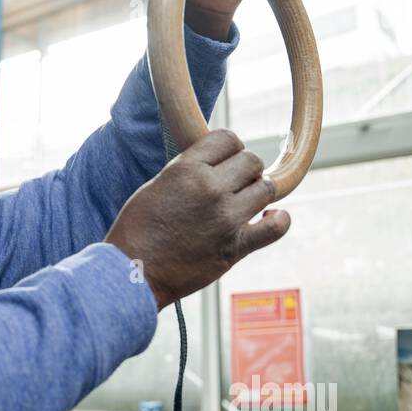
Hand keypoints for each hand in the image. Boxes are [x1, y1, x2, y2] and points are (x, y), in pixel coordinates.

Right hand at [104, 128, 289, 309]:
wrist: (133, 272)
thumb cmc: (138, 229)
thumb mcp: (157, 185)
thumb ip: (188, 171)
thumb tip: (216, 164)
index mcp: (186, 169)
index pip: (227, 138)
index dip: (230, 148)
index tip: (226, 160)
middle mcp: (210, 189)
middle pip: (252, 161)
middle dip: (245, 169)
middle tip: (234, 183)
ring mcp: (226, 218)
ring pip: (266, 188)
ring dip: (258, 192)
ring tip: (245, 201)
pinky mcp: (236, 247)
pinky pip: (276, 227)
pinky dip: (278, 220)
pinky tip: (270, 217)